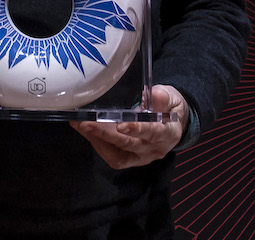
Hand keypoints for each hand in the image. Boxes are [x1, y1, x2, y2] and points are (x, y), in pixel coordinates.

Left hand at [72, 85, 189, 169]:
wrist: (173, 123)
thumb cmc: (170, 107)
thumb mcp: (171, 98)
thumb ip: (163, 98)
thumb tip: (156, 94)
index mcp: (167, 133)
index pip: (152, 133)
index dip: (137, 129)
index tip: (121, 125)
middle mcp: (154, 149)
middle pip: (128, 145)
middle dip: (105, 135)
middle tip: (86, 123)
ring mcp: (141, 157)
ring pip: (117, 156)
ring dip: (97, 141)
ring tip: (80, 126)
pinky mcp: (131, 159)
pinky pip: (113, 157)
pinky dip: (98, 145)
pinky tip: (87, 131)